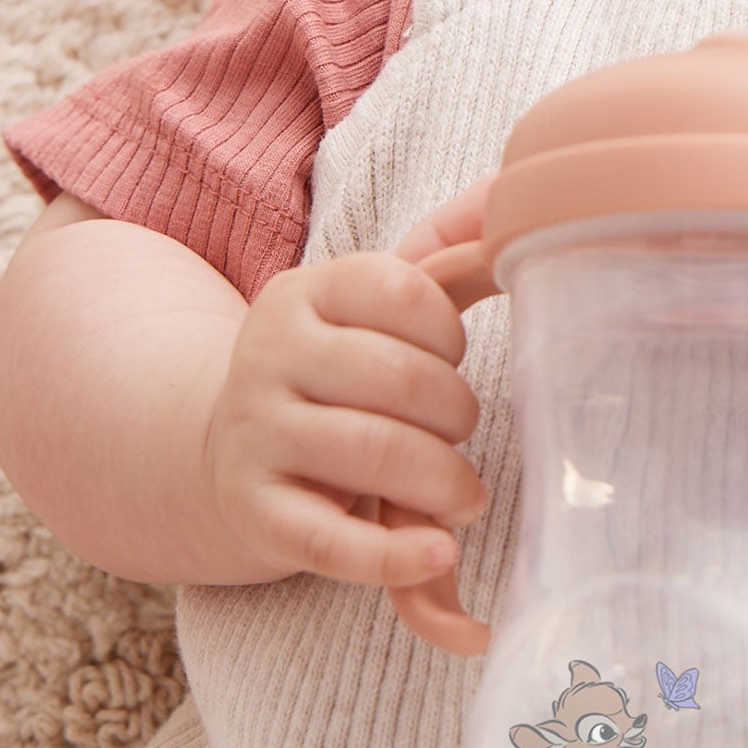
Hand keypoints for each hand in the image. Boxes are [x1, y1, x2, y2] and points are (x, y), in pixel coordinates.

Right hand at [203, 244, 486, 586]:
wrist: (232, 442)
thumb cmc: (342, 364)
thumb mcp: (383, 302)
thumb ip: (454, 252)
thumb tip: (515, 192)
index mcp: (308, 290)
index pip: (408, 293)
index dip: (452, 333)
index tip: (452, 356)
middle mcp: (270, 353)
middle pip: (399, 380)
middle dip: (457, 413)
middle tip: (463, 431)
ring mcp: (255, 433)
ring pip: (373, 453)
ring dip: (443, 481)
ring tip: (463, 494)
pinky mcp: (253, 510)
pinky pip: (330, 539)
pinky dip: (395, 555)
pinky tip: (439, 553)